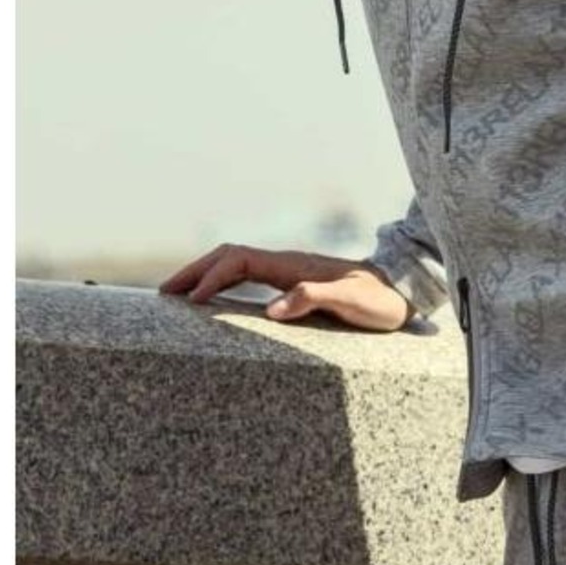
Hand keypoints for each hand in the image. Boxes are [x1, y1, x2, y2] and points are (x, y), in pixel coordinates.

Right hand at [159, 244, 411, 331]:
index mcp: (295, 266)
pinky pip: (247, 276)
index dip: (213, 277)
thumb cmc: (379, 301)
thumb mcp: (353, 302)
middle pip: (230, 256)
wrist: (402, 293)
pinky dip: (221, 282)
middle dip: (195, 270)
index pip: (241, 261)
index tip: (191, 301)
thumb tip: (274, 308)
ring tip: (176, 295)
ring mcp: (289, 272)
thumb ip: (317, 298)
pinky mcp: (292, 283)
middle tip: (163, 293)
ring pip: (236, 263)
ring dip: (205, 274)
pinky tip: (212, 302)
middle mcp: (287, 264)